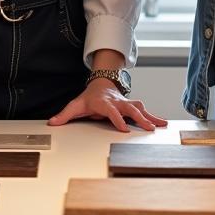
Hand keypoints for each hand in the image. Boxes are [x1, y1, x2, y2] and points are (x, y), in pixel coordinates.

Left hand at [47, 80, 167, 132]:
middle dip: (140, 118)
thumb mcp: (75, 105)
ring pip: (139, 108)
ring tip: (161, 125)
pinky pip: (144, 111)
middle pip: (130, 109)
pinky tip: (163, 123)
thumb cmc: (89, 97)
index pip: (111, 111)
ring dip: (150, 116)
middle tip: (148, 128)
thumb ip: (64, 115)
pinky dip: (154, 116)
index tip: (123, 129)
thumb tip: (52, 123)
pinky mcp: (132, 106)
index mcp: (104, 103)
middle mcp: (117, 102)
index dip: (117, 119)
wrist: (100, 84)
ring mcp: (125, 103)